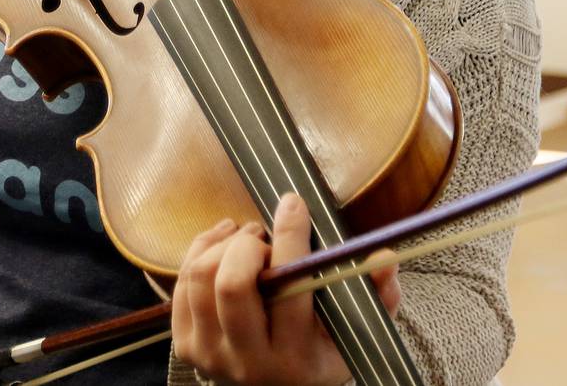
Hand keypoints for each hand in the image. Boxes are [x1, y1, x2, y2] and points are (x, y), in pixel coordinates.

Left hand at [170, 193, 401, 385]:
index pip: (290, 288)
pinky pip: (182, 282)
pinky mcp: (185, 345)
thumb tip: (384, 257)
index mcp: (295, 360)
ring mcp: (210, 355)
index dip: (291, 237)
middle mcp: (248, 363)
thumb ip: (376, 298)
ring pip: (201, 277)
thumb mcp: (352, 336)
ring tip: (246, 240)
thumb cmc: (316, 355)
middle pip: (231, 282)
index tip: (294, 203)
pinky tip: (222, 244)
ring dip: (222, 244)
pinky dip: (201, 250)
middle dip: (246, 244)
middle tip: (262, 234)